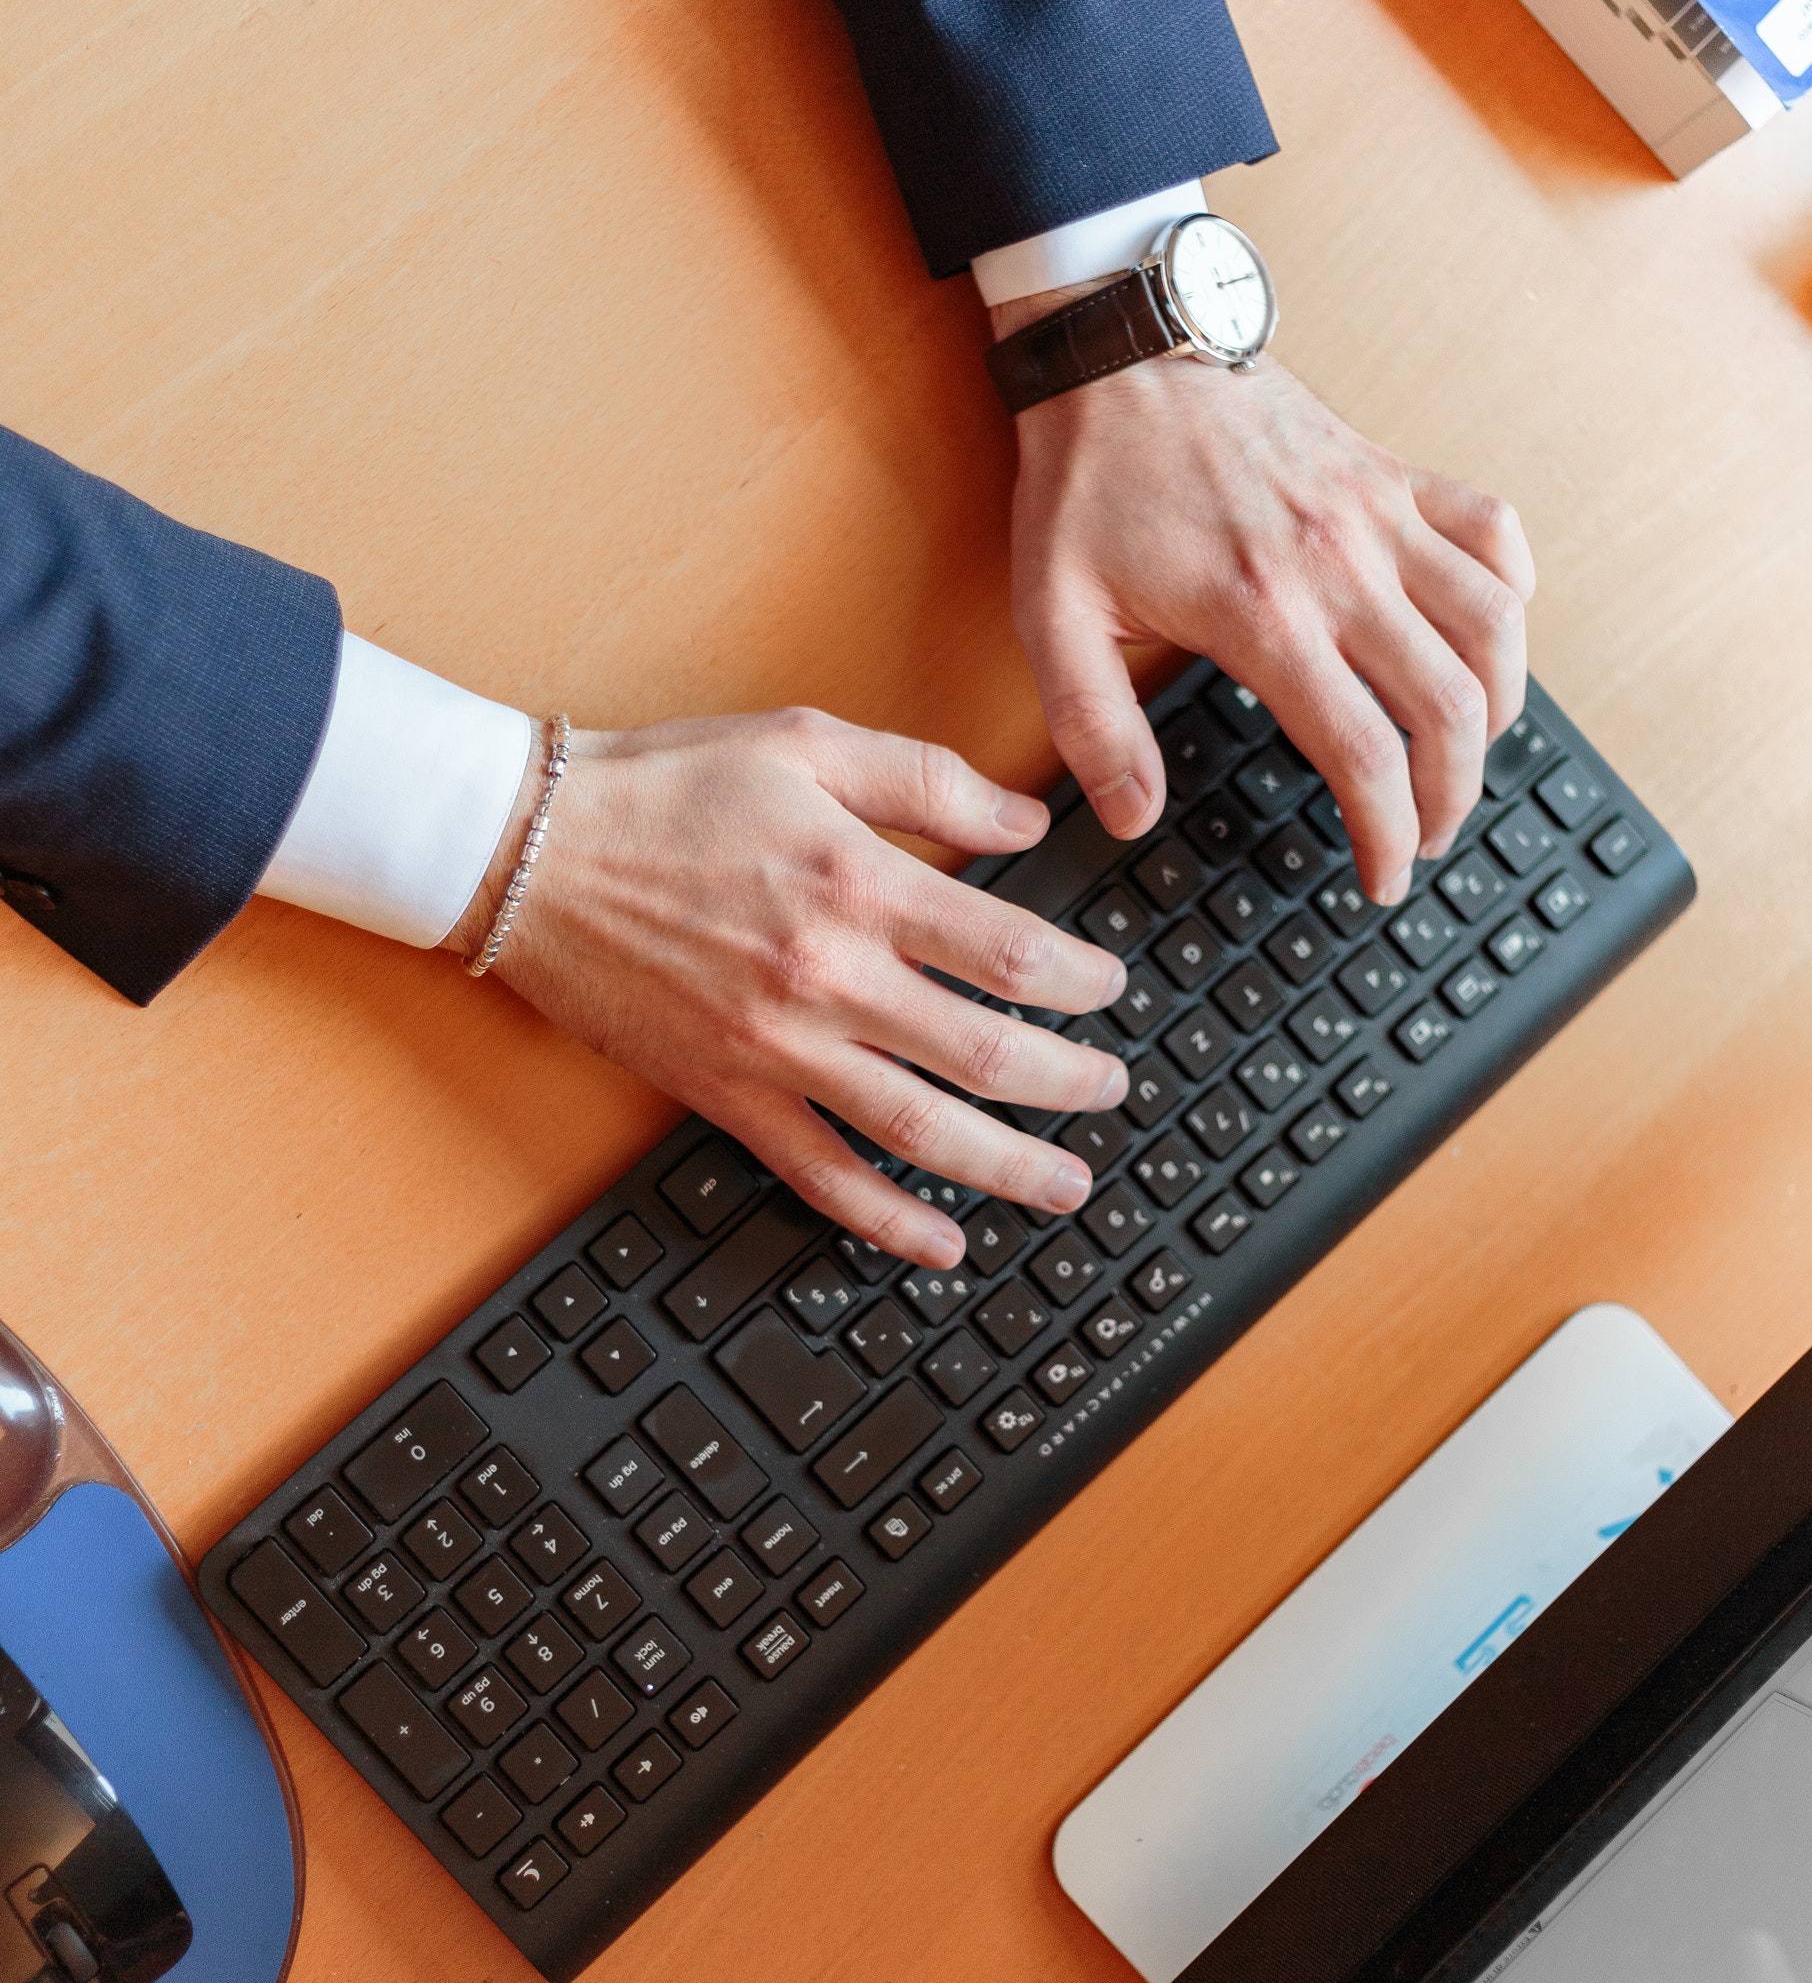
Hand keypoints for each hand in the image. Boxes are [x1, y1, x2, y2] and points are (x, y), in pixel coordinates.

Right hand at [445, 710, 1129, 1266]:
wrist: (526, 847)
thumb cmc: (659, 787)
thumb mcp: (806, 741)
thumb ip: (928, 779)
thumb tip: (1026, 819)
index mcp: (859, 884)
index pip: (1013, 954)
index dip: (1083, 984)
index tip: (1109, 990)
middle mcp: (829, 978)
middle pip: (988, 1055)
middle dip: (1072, 1082)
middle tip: (1113, 1089)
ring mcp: (777, 1048)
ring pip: (922, 1132)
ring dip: (1011, 1168)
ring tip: (1067, 1184)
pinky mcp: (726, 1094)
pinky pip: (821, 1176)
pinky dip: (888, 1222)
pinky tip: (941, 1241)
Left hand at [996, 290, 1535, 905]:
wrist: (1117, 349)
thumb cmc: (1084, 482)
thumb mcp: (1051, 617)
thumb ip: (1093, 729)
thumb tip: (1133, 818)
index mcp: (1261, 612)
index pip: (1363, 751)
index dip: (1386, 834)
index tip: (1383, 879)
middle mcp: (1340, 563)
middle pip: (1449, 707)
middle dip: (1452, 796)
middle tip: (1426, 837)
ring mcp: (1378, 512)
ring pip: (1494, 626)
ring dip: (1498, 708)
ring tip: (1464, 758)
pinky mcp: (1392, 472)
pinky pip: (1493, 532)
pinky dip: (1510, 593)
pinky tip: (1488, 637)